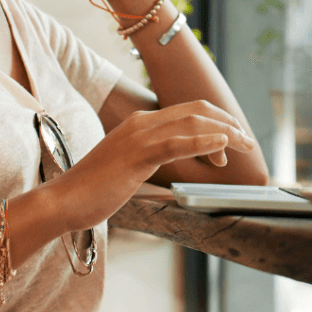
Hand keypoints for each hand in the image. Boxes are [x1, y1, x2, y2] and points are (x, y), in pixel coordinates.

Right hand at [51, 100, 256, 229]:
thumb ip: (153, 158)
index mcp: (141, 123)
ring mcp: (139, 137)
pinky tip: (221, 147)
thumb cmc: (95, 189)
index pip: (189, 111)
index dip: (216, 121)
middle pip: (197, 112)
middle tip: (247, 141)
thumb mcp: (130, 166)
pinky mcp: (137, 156)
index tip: (232, 140)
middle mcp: (143, 122)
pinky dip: (203, 142)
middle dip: (227, 123)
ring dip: (224, 133)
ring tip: (243, 144)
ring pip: (192, 124)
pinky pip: (176, 144)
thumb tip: (178, 162)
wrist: (64, 199)